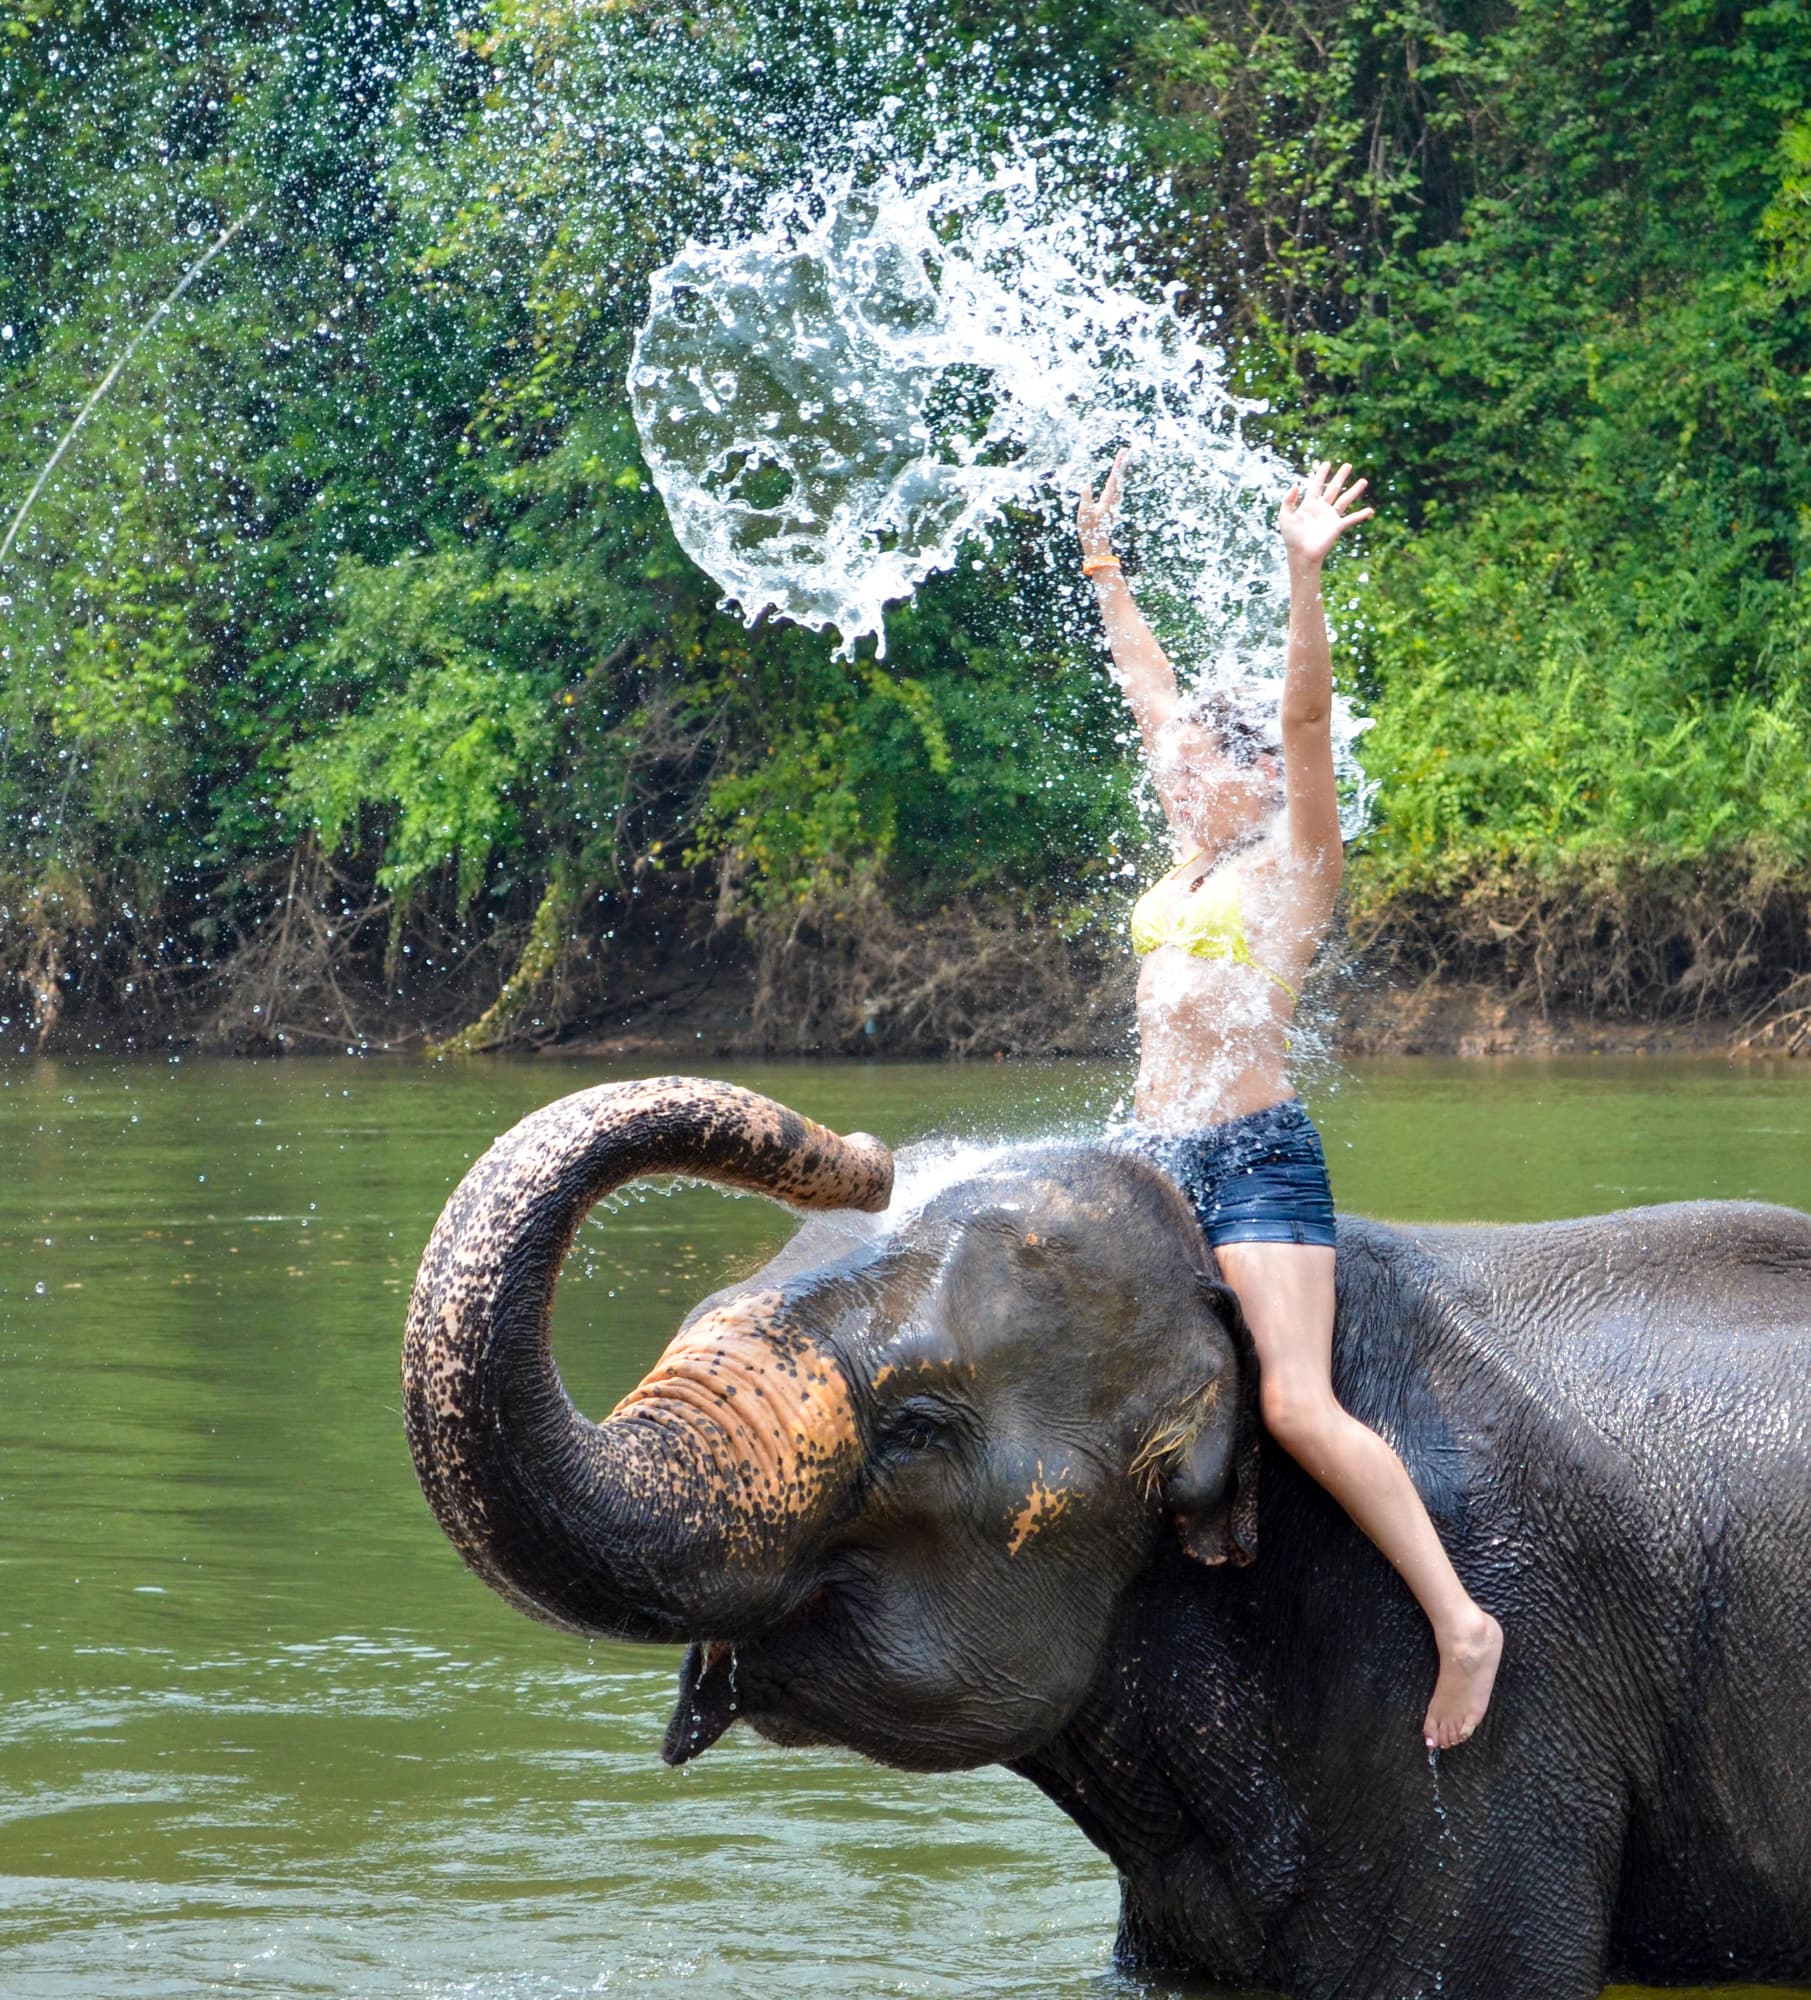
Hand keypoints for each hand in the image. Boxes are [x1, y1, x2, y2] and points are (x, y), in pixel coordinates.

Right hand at [1077, 447, 1128, 563]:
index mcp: (1107, 500)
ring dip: (1121, 471)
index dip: (1118, 465)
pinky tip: (1117, 477)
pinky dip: (1117, 480)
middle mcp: (1113, 500)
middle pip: (1119, 479)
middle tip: (1126, 451)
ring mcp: (1112, 504)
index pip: (1114, 478)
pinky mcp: (1110, 507)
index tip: (1123, 453)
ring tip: (1123, 459)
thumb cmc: (1089, 531)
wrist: (1097, 545)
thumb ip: (1085, 498)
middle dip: (1122, 464)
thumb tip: (1086, 485)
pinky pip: (1116, 489)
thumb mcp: (1083, 514)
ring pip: (1119, 483)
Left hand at [1278, 461, 1373, 566]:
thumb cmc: (1291, 537)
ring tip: (1364, 481)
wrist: (1300, 554)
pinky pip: (1350, 519)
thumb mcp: (1284, 516)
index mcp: (1309, 504)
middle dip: (1341, 477)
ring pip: (1345, 500)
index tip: (1326, 463)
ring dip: (1354, 490)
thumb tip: (1296, 484)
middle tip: (1348, 465)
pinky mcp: (1336, 527)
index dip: (1321, 474)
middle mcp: (1322, 508)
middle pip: (1333, 489)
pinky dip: (1360, 515)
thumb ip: (1288, 500)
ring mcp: (1330, 517)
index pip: (1316, 485)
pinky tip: (1370, 510)